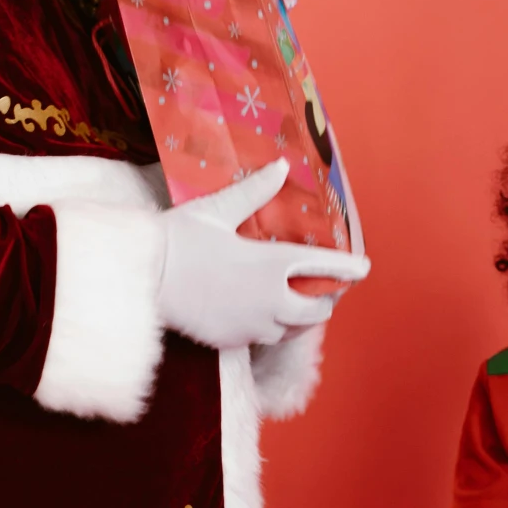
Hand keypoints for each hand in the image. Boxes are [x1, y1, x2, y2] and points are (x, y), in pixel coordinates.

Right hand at [157, 160, 370, 350]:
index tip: (365, 269)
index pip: (324, 268)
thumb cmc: (178, 239)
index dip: (348, 268)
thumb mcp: (218, 209)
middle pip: (316, 311)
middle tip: (321, 290)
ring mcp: (252, 325)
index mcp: (272, 264)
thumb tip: (279, 166)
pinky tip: (259, 316)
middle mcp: (270, 300)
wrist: (142, 280)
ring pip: (292, 330)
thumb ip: (254, 192)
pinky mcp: (232, 341)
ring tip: (294, 304)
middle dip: (323, 301)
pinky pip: (262, 338)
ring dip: (298, 318)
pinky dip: (269, 328)